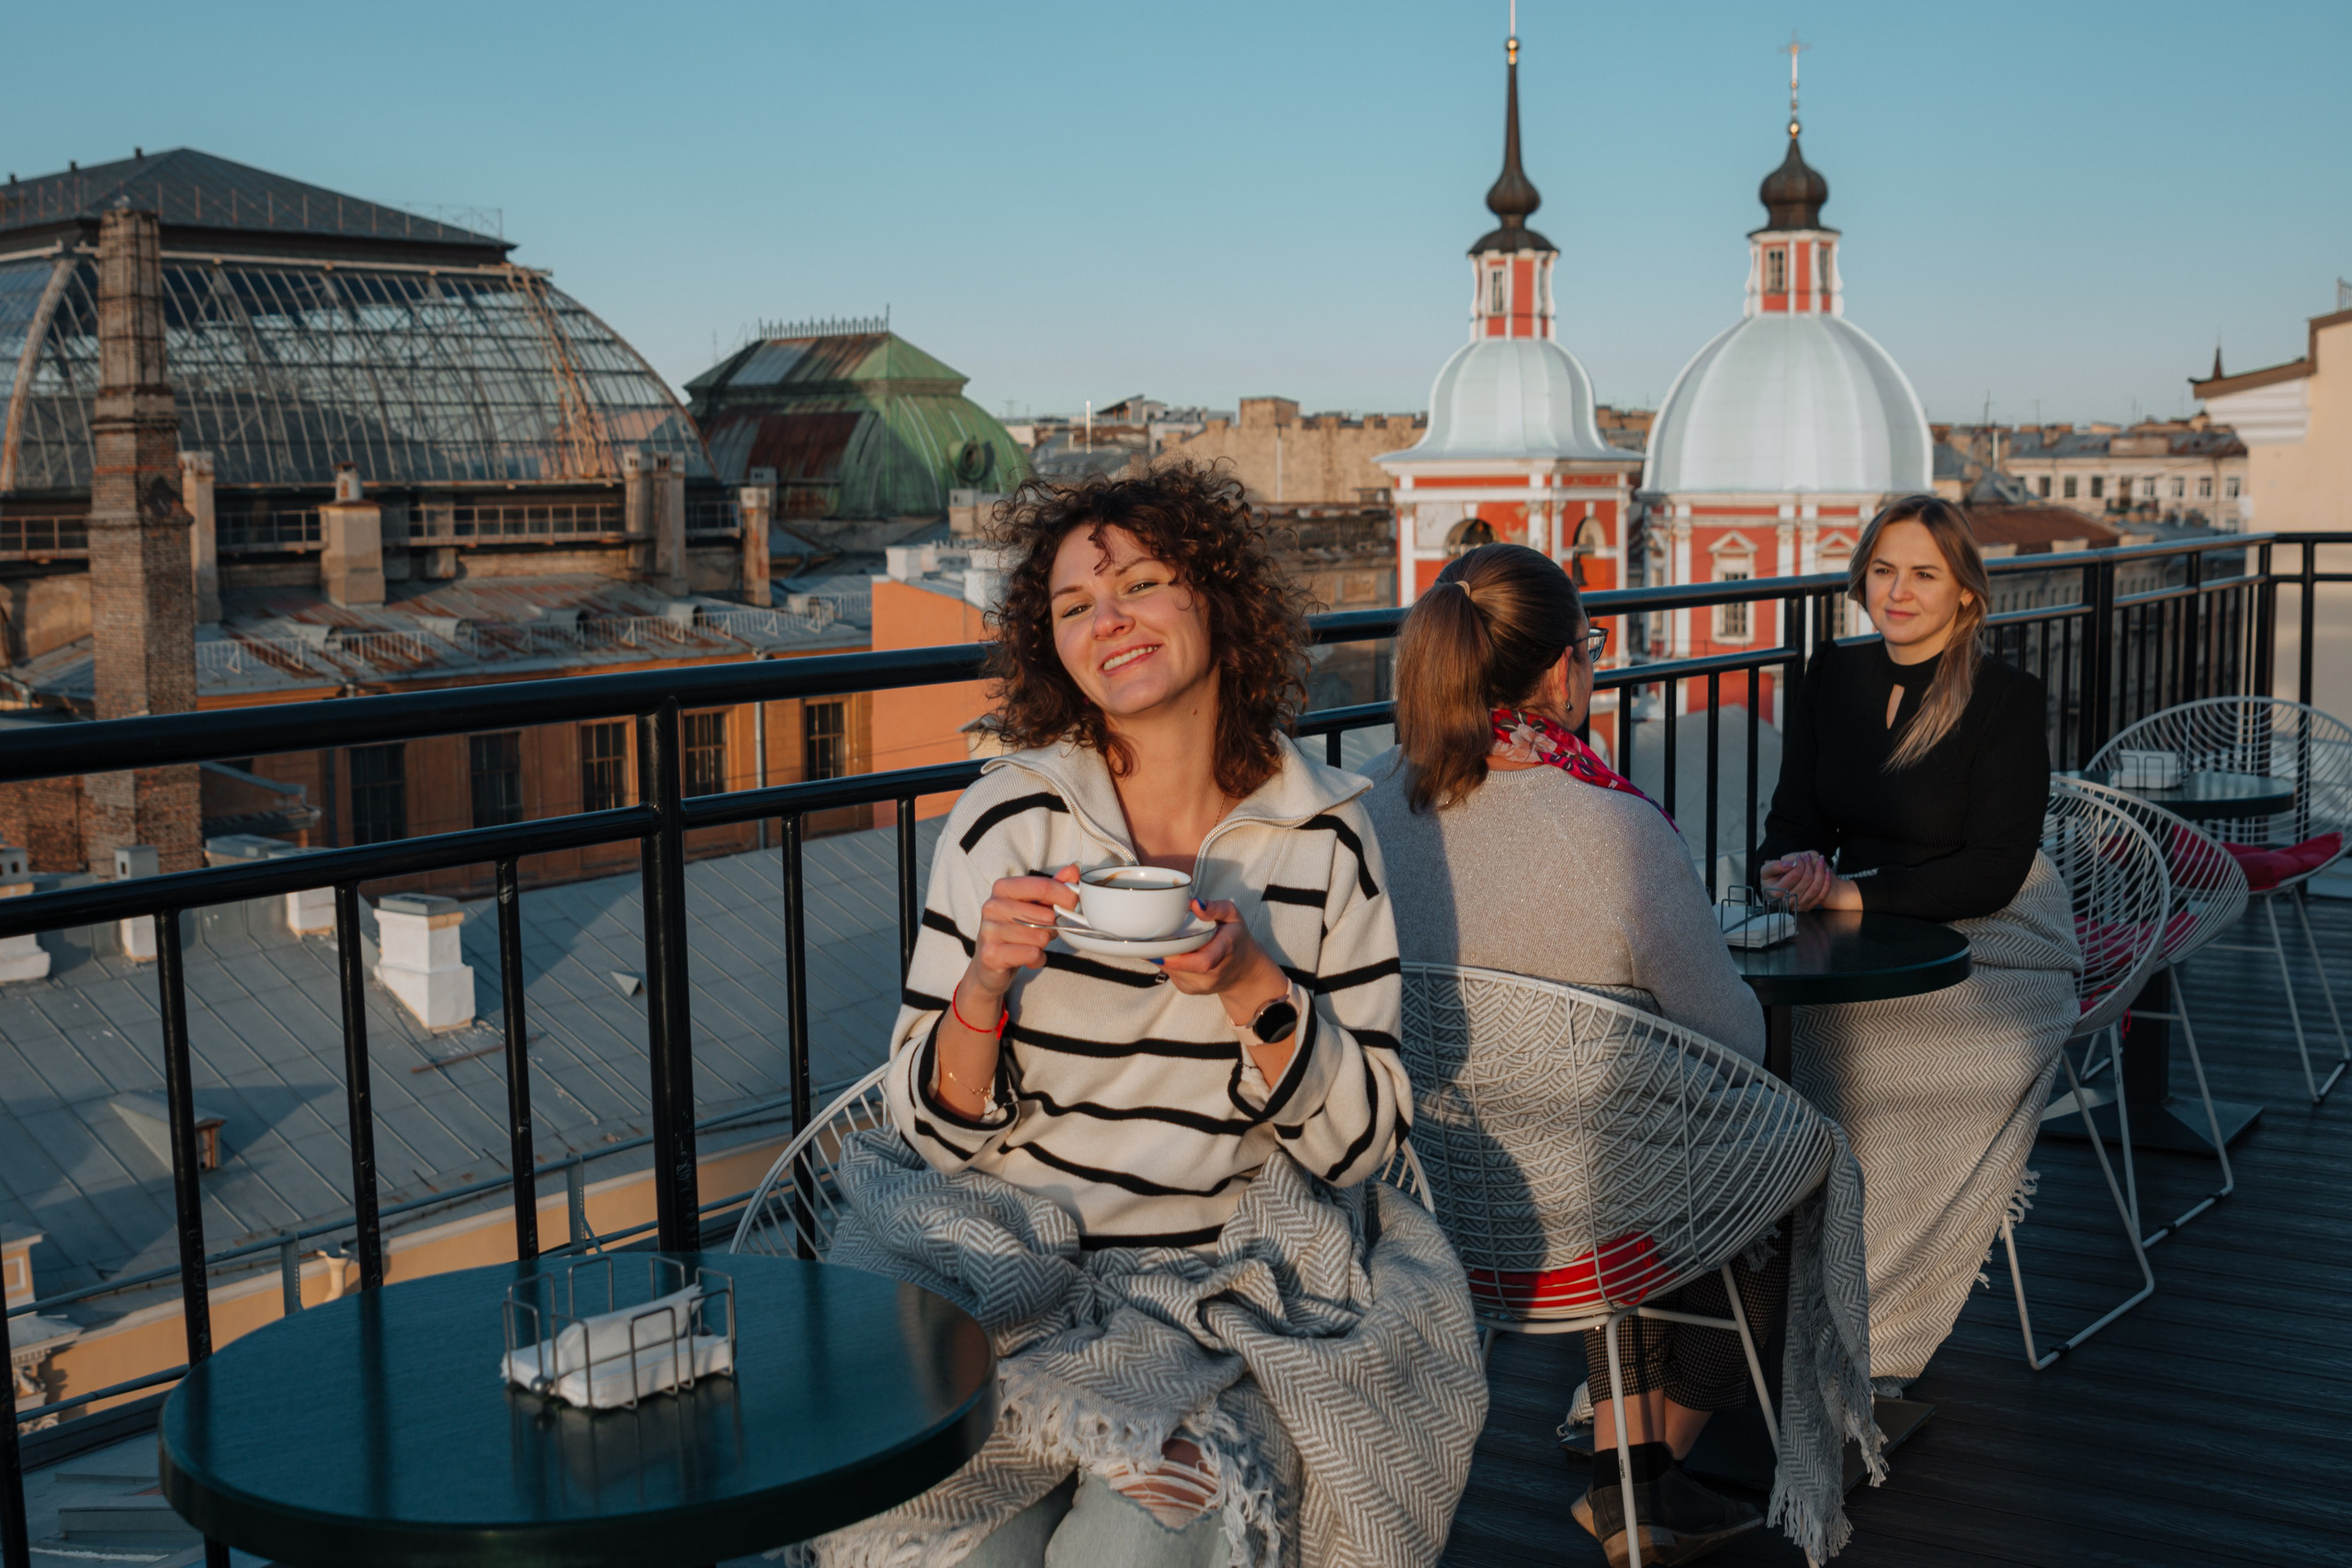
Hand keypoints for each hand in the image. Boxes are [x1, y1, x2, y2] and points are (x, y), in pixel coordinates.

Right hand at [964, 865, 1079, 1000]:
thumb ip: (1053, 886)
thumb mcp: (1034, 905)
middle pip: (1044, 915)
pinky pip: (1032, 954)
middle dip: (1052, 926)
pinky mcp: (991, 954)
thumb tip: (1074, 869)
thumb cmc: (1016, 929)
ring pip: (1039, 937)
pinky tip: (1028, 957)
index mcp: (1003, 888)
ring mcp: (989, 930)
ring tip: (1032, 944)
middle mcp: (993, 906)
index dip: (1064, 895)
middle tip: (1045, 930)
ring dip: (1043, 944)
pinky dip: (1037, 958)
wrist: (990, 963)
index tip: (1073, 903)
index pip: (1042, 886)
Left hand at [1159, 899, 1287, 1022]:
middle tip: (1157, 934)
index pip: (1201, 962)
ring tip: (1171, 941)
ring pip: (1171, 970)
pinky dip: (1169, 963)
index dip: (1176, 958)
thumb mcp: (1233, 916)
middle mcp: (1212, 974)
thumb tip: (1194, 904)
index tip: (1158, 947)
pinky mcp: (1190, 990)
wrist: (1244, 970)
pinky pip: (1171, 974)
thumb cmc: (1236, 940)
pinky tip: (1176, 953)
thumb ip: (1215, 908)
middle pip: (1179, 966)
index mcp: (1225, 951)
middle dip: (1164, 951)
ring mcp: (1200, 985)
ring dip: (1165, 956)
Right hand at [1760, 851, 1835, 911]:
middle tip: (1808, 856)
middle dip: (1809, 865)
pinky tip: (1826, 871)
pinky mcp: (1808, 907)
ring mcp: (1799, 906)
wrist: (1773, 894)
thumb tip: (1792, 864)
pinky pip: (1821, 895)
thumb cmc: (1770, 881)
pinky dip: (1826, 883)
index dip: (1799, 863)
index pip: (1794, 875)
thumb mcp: (1766, 871)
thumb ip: (1775, 865)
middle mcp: (1788, 902)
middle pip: (1806, 880)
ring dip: (1820, 871)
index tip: (1799, 856)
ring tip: (1820, 860)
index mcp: (1777, 893)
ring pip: (1815, 887)